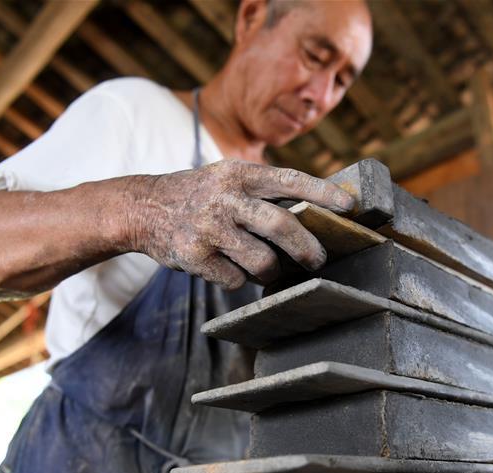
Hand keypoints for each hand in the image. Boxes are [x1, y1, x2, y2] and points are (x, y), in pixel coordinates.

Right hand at [128, 160, 354, 288]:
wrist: (143, 208)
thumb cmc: (200, 195)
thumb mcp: (229, 178)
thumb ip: (265, 191)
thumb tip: (316, 215)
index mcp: (239, 173)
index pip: (290, 180)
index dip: (323, 193)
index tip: (349, 207)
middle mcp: (225, 198)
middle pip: (281, 226)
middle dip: (307, 248)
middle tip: (319, 260)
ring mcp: (209, 228)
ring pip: (262, 262)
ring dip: (270, 271)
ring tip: (264, 267)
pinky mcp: (194, 256)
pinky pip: (235, 280)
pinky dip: (237, 279)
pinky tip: (225, 266)